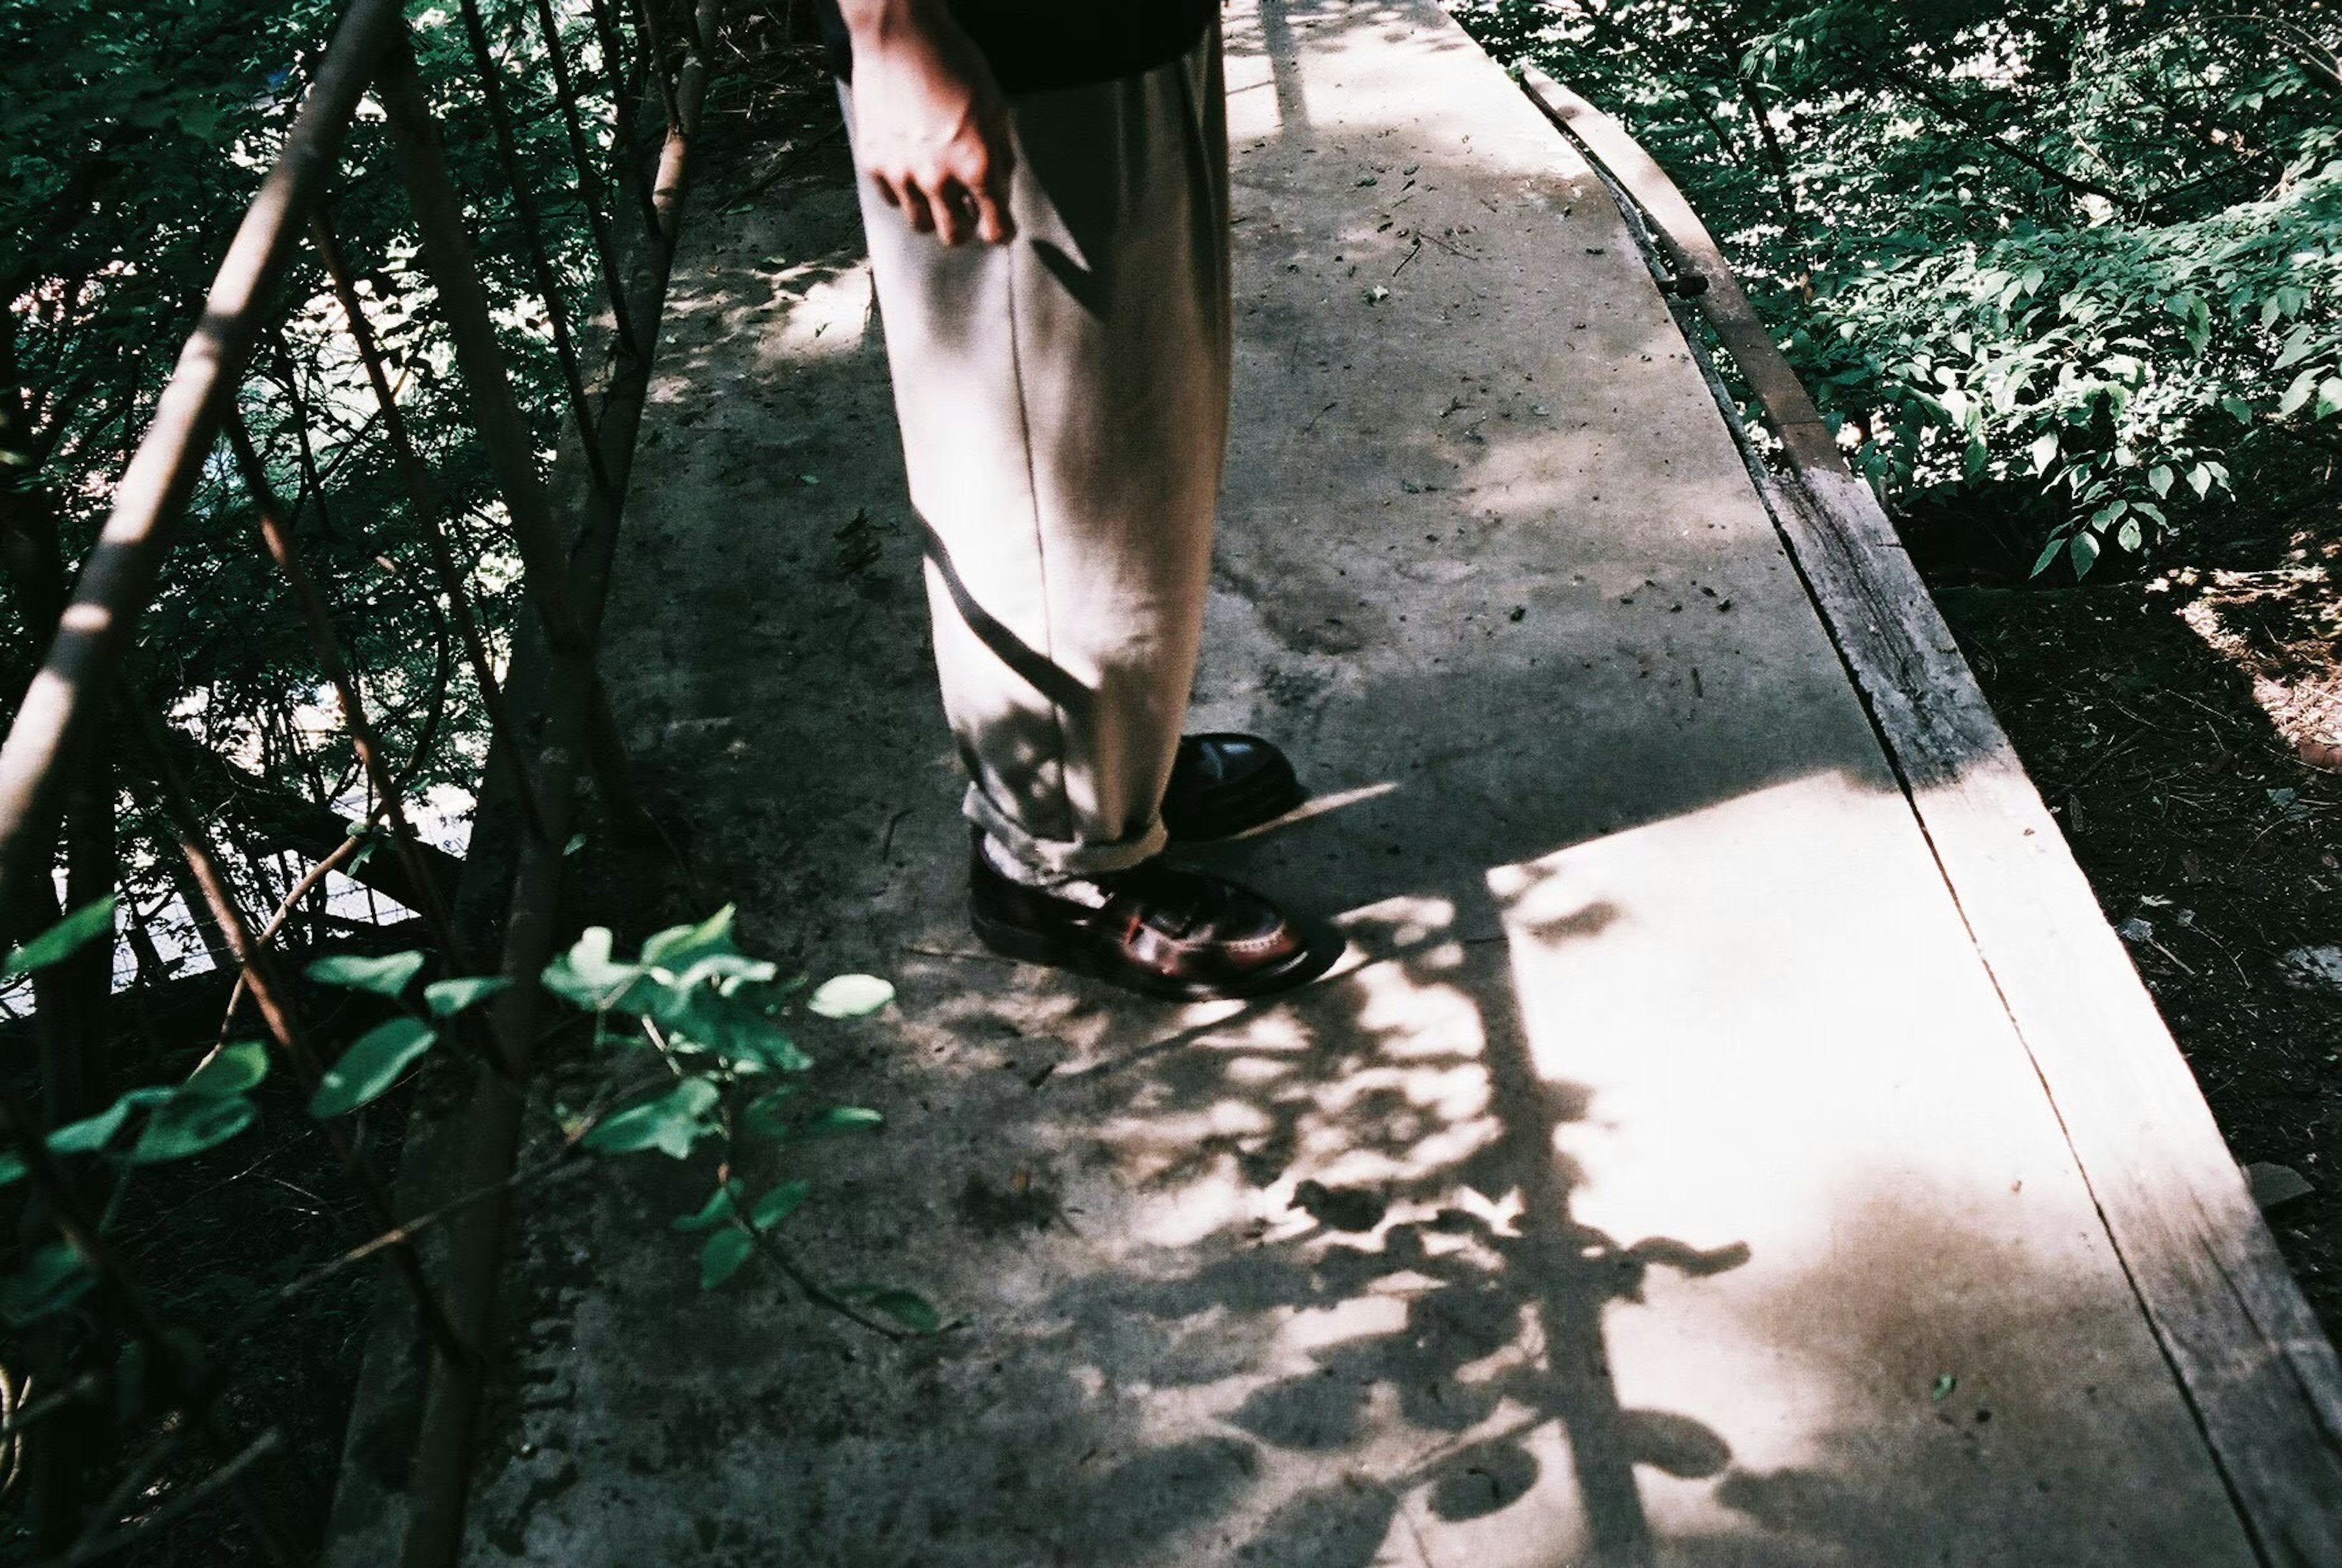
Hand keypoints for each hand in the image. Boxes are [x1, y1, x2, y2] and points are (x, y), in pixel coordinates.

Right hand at [840, 0, 1015, 245]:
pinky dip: (904, 192)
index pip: (995, 228)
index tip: (1000, 227)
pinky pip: (892, 200)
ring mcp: (902, 174)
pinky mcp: (873, 164)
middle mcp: (939, 178)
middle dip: (966, 228)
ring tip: (936, 190)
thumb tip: (1001, 191)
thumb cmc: (954, 64)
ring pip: (920, 224)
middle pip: (954, 237)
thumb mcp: (994, 107)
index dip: (1001, 230)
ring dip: (933, 213)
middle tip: (967, 211)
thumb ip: (1001, 156)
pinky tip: (910, 167)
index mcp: (977, 165)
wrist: (900, 36)